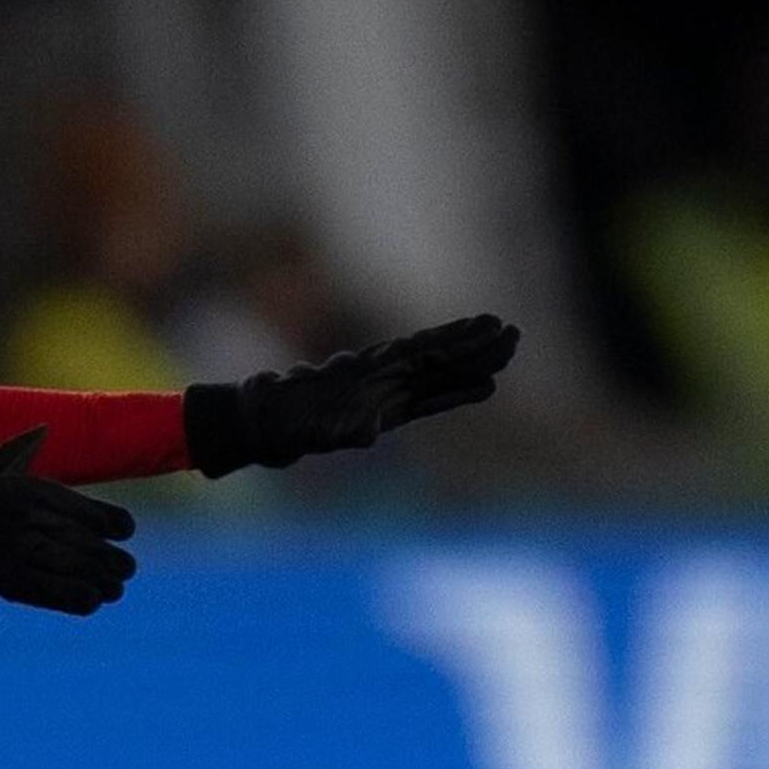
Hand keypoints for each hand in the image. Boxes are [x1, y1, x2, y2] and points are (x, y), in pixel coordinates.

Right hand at [0, 429, 138, 614]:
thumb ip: (16, 452)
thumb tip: (43, 428)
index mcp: (19, 488)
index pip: (79, 505)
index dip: (109, 520)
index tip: (127, 529)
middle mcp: (21, 518)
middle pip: (80, 540)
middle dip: (109, 557)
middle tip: (127, 567)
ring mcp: (10, 550)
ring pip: (70, 567)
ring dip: (99, 580)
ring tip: (117, 587)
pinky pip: (46, 591)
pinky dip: (73, 598)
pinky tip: (93, 601)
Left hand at [183, 313, 519, 474]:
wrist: (255, 423)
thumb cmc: (277, 423)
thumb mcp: (303, 429)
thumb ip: (335, 431)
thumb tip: (364, 435)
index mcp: (368, 375)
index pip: (423, 357)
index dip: (458, 346)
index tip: (491, 333)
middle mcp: (380, 377)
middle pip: (437, 356)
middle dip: (475, 346)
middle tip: (514, 333)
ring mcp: (383, 389)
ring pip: (437, 371)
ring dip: (471, 362)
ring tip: (507, 349)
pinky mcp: (382, 407)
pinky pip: (427, 396)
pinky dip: (455, 389)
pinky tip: (481, 387)